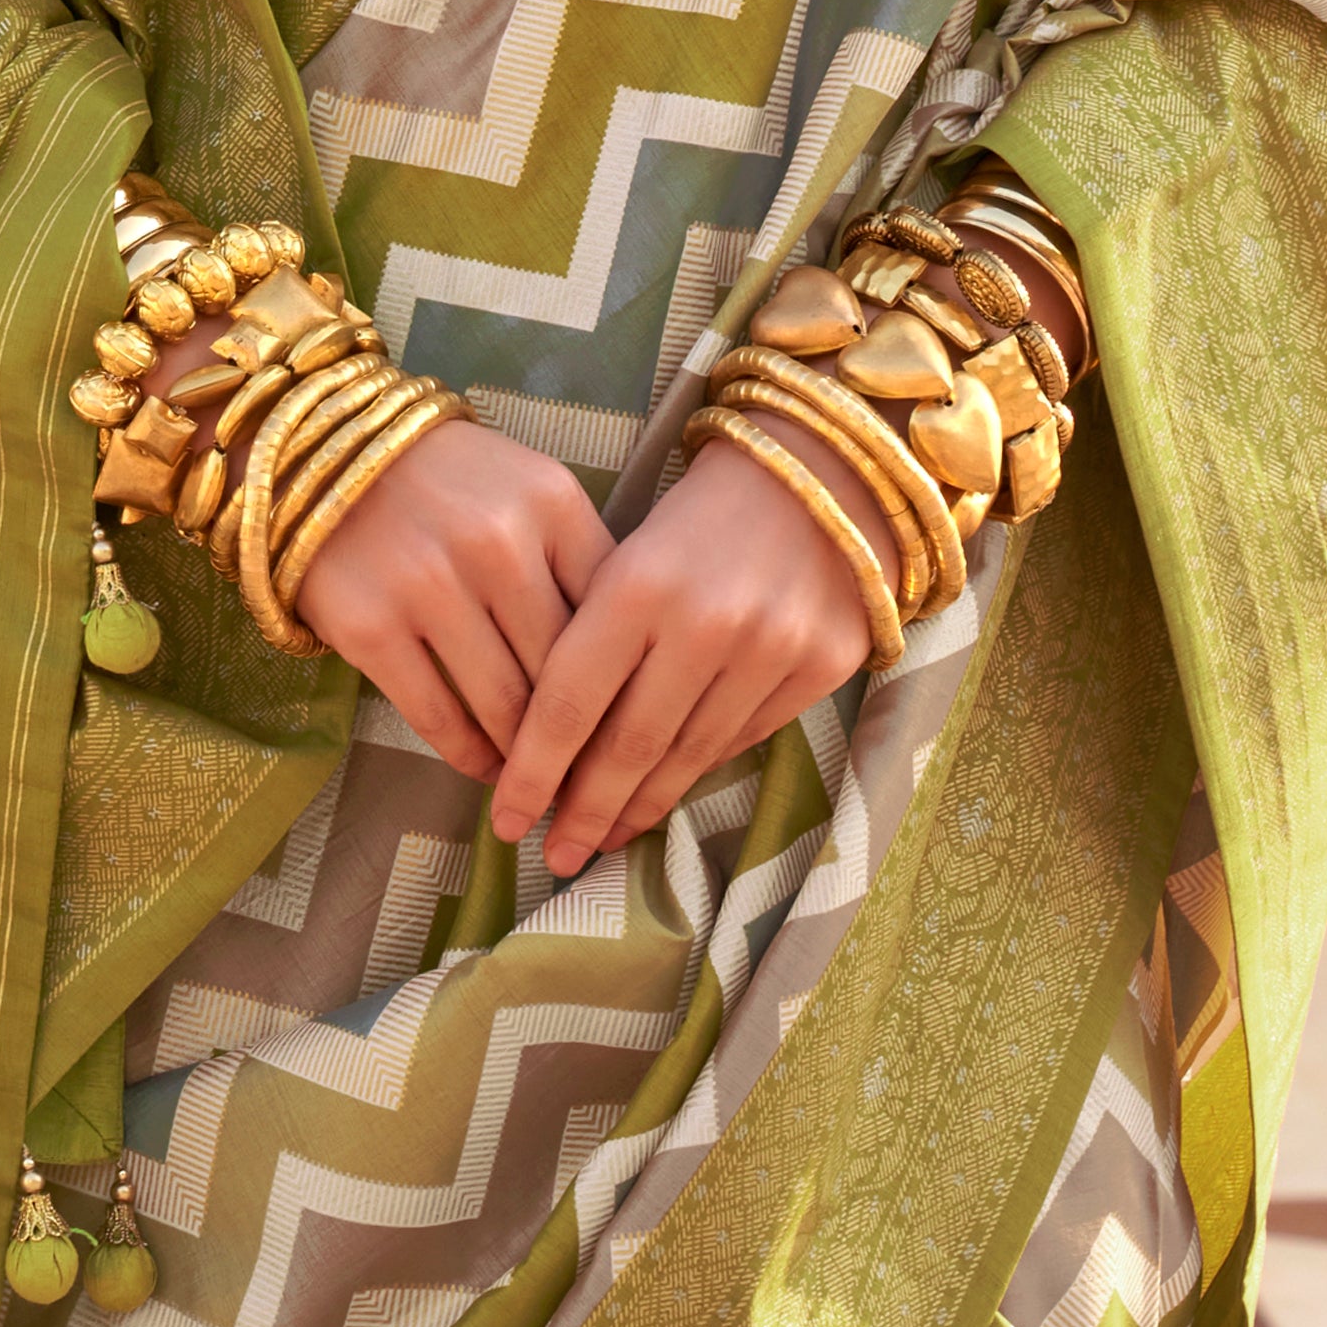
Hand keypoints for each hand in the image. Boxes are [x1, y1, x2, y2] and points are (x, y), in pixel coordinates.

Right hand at [295, 419, 613, 783]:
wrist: (326, 455)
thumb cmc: (448, 480)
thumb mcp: (528, 490)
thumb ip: (575, 560)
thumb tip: (621, 666)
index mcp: (551, 504)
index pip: (610, 617)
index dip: (623, 685)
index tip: (626, 728)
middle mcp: (497, 543)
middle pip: (562, 671)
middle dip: (582, 738)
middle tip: (591, 778)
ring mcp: (431, 585)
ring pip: (505, 704)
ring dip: (527, 759)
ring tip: (541, 782)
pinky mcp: (373, 627)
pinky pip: (438, 716)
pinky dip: (470, 756)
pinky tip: (486, 769)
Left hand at [492, 424, 883, 875]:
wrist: (820, 471)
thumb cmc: (699, 510)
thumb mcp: (630, 552)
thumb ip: (594, 635)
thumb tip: (549, 742)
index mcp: (638, 583)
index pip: (570, 701)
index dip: (534, 771)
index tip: (505, 817)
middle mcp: (705, 623)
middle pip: (628, 746)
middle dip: (583, 810)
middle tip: (552, 855)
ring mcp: (769, 649)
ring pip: (688, 755)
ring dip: (638, 805)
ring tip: (602, 837)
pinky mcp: (820, 667)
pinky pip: (742, 739)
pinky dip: (696, 770)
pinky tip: (666, 791)